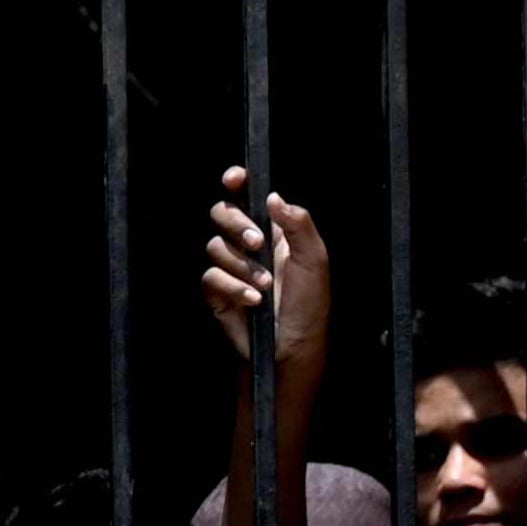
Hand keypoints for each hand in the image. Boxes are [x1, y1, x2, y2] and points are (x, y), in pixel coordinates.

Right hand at [201, 171, 332, 376]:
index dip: (235, 181)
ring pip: (216, 246)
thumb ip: (298, 223)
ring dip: (243, 266)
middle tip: (257, 244)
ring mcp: (230, 267)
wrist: (294, 346)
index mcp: (271, 229)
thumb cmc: (309, 304)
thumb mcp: (314, 259)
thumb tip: (273, 197)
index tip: (234, 179)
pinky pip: (212, 276)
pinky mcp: (217, 291)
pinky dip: (234, 287)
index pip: (245, 195)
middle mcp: (246, 244)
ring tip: (266, 287)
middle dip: (237, 224)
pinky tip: (254, 301)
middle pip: (221, 212)